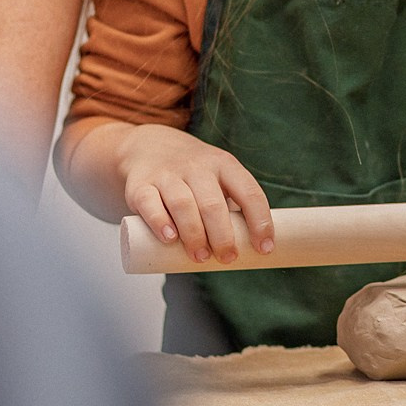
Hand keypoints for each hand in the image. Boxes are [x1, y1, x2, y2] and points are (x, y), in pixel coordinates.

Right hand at [118, 125, 274, 264]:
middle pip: (213, 203)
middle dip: (223, 236)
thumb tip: (249, 252)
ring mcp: (167, 174)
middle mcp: (197, 166)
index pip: (249, 192)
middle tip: (227, 258)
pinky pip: (150, 203)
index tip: (264, 248)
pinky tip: (169, 238)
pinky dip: (159, 222)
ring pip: (183, 205)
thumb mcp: (218, 178)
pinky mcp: (141, 185)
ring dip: (194, 235)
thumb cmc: (194, 176)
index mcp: (224, 165)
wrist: (149, 147)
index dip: (260, 222)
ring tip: (200, 257)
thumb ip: (231, 209)